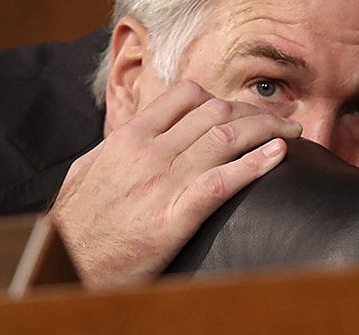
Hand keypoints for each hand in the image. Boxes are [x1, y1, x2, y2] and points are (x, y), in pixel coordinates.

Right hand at [49, 80, 301, 287]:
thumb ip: (117, 144)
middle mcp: (149, 152)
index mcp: (129, 137)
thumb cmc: (77, 220)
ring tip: (292, 131)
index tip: (240, 110)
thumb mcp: (87, 170)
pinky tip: (278, 155)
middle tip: (278, 120)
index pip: (186, 95)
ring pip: (225, 138)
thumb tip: (141, 129)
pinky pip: (223, 181)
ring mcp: (163, 183)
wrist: (66, 264)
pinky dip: (255, 164)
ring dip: (267, 129)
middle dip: (254, 111)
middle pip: (215, 113)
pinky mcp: (175, 217)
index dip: (221, 97)